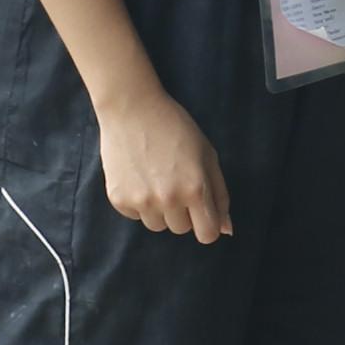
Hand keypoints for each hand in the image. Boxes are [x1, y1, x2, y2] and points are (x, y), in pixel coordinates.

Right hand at [98, 88, 232, 242]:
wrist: (132, 109)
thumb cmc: (176, 128)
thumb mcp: (208, 155)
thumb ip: (219, 194)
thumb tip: (226, 230)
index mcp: (195, 189)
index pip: (207, 235)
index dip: (208, 226)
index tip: (203, 213)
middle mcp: (168, 199)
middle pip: (182, 229)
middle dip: (184, 212)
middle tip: (176, 182)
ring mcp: (141, 201)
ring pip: (158, 225)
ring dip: (161, 210)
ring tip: (157, 179)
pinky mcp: (118, 199)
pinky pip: (136, 216)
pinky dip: (139, 203)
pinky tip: (140, 177)